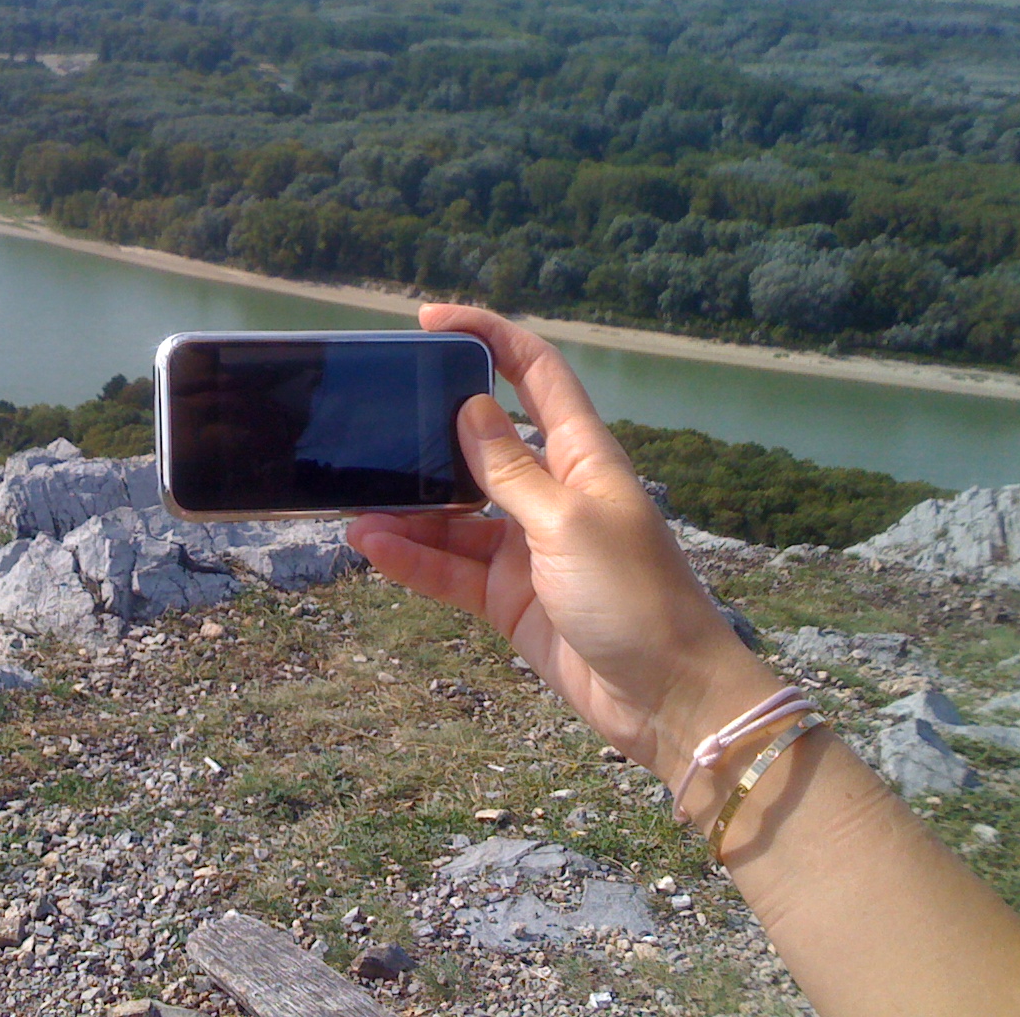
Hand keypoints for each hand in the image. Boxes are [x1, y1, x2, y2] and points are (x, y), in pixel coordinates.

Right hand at [347, 304, 780, 796]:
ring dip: (407, 507)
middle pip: (482, 444)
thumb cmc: (636, 598)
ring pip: (454, 512)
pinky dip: (412, 558)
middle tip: (373, 416)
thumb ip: (513, 470)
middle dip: (430, 427)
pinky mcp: (508, 597)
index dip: (490, 338)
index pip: (536, 376)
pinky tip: (370, 545)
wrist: (668, 700)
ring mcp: (527, 547)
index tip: (433, 320)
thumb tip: (469, 407)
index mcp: (583, 458)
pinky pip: (449, 568)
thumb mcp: (568, 523)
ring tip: (352, 497)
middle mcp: (552, 493)